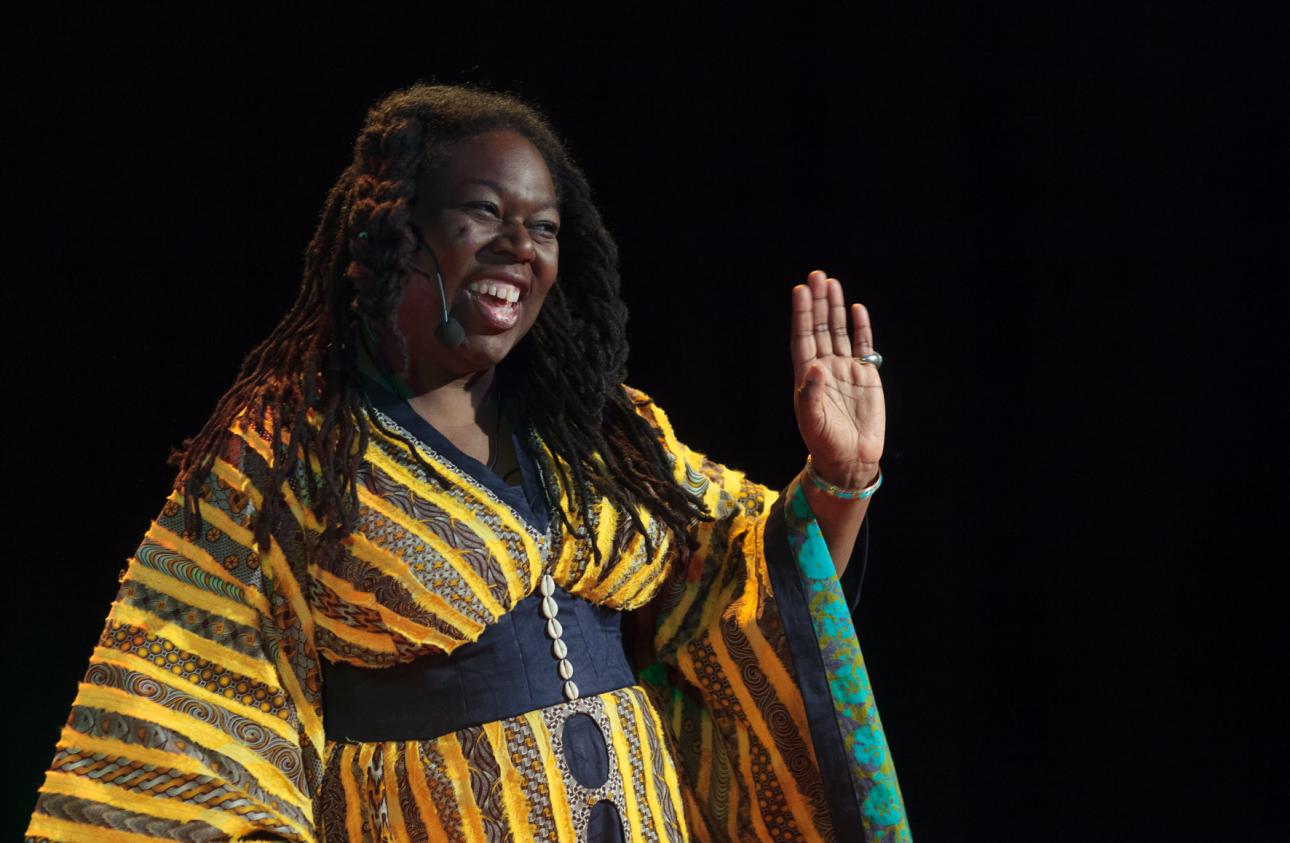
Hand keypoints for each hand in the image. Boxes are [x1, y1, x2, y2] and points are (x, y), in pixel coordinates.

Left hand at [791, 270, 885, 488]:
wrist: (851, 459)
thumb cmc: (826, 443)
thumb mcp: (813, 422)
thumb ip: (811, 395)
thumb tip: (815, 366)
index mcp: (806, 376)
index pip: (803, 338)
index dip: (802, 314)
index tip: (800, 291)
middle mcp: (824, 367)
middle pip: (820, 328)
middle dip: (818, 302)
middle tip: (817, 276)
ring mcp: (845, 369)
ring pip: (839, 332)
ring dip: (836, 308)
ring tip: (832, 283)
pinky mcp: (865, 376)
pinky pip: (863, 346)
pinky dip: (860, 328)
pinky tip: (857, 309)